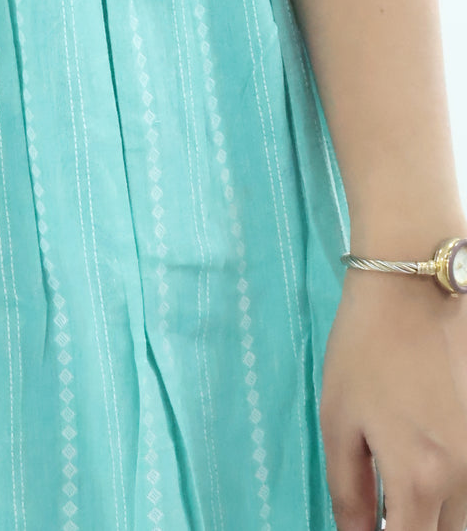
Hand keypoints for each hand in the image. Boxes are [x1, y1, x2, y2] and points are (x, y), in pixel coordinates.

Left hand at [320, 267, 466, 529]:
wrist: (414, 285)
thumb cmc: (367, 346)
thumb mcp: (338, 419)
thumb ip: (348, 491)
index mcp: (420, 476)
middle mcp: (466, 475)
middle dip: (418, 529)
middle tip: (389, 508)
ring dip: (441, 513)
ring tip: (407, 486)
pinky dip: (458, 487)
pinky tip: (430, 463)